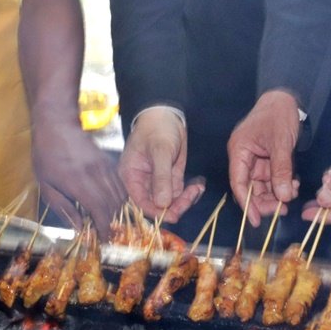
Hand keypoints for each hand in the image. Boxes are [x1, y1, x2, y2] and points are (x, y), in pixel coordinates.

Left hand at [35, 125, 123, 231]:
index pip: (99, 210)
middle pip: (113, 205)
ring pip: (120, 195)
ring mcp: (105, 167)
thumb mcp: (45, 185)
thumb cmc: (46, 154)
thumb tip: (78, 227)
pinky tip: (110, 204)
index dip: (103, 227)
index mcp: (78, 183)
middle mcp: (96, 175)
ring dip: (116, 211)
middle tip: (104, 233)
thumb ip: (62, 207)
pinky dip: (119, 197)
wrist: (58, 124)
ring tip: (107, 220)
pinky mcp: (108, 162)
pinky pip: (120, 184)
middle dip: (110, 222)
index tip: (103, 239)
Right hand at [118, 107, 203, 221]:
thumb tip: (162, 204)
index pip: (141, 202)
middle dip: (175, 205)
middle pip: (157, 204)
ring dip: (185, 199)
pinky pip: (179, 193)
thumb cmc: (157, 128)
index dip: (156, 211)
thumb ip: (161, 177)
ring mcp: (158, 181)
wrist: (167, 114)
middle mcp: (143, 182)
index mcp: (132, 176)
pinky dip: (190, 193)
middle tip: (191, 197)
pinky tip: (198, 186)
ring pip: (170, 201)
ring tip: (197, 188)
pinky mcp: (170, 178)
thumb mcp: (160, 151)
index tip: (173, 215)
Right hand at [228, 90, 300, 225]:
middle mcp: (244, 157)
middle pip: (250, 188)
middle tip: (283, 209)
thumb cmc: (279, 114)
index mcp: (239, 150)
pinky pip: (272, 178)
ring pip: (262, 185)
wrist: (289, 98)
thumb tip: (283, 198)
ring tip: (292, 194)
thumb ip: (281, 171)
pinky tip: (294, 185)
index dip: (246, 204)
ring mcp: (256, 159)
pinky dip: (282, 184)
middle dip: (266, 200)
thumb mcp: (281, 143)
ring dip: (277, 193)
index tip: (256, 220)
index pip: (238, 183)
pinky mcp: (268, 159)